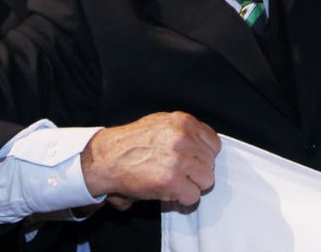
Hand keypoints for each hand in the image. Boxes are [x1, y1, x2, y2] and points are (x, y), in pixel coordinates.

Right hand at [80, 112, 219, 207]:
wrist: (106, 158)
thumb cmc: (131, 142)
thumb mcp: (161, 123)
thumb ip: (184, 130)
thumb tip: (202, 144)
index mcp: (184, 122)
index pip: (214, 144)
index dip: (203, 155)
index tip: (192, 161)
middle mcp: (184, 139)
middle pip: (211, 163)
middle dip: (197, 171)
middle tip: (179, 174)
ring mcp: (179, 160)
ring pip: (206, 180)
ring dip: (192, 185)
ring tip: (175, 183)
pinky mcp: (171, 181)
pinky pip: (193, 195)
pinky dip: (183, 198)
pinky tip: (170, 192)